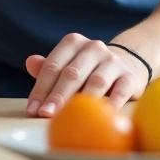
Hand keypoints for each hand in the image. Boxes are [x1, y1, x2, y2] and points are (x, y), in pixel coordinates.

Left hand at [25, 33, 149, 117]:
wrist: (127, 64)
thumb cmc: (87, 69)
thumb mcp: (67, 63)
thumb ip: (48, 67)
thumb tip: (30, 63)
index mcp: (73, 42)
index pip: (53, 65)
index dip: (41, 88)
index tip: (32, 109)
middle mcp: (93, 47)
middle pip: (71, 73)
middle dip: (57, 96)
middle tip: (46, 114)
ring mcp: (113, 61)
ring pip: (95, 82)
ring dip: (81, 101)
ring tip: (69, 117)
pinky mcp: (130, 77)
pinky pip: (120, 92)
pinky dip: (110, 104)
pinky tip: (100, 117)